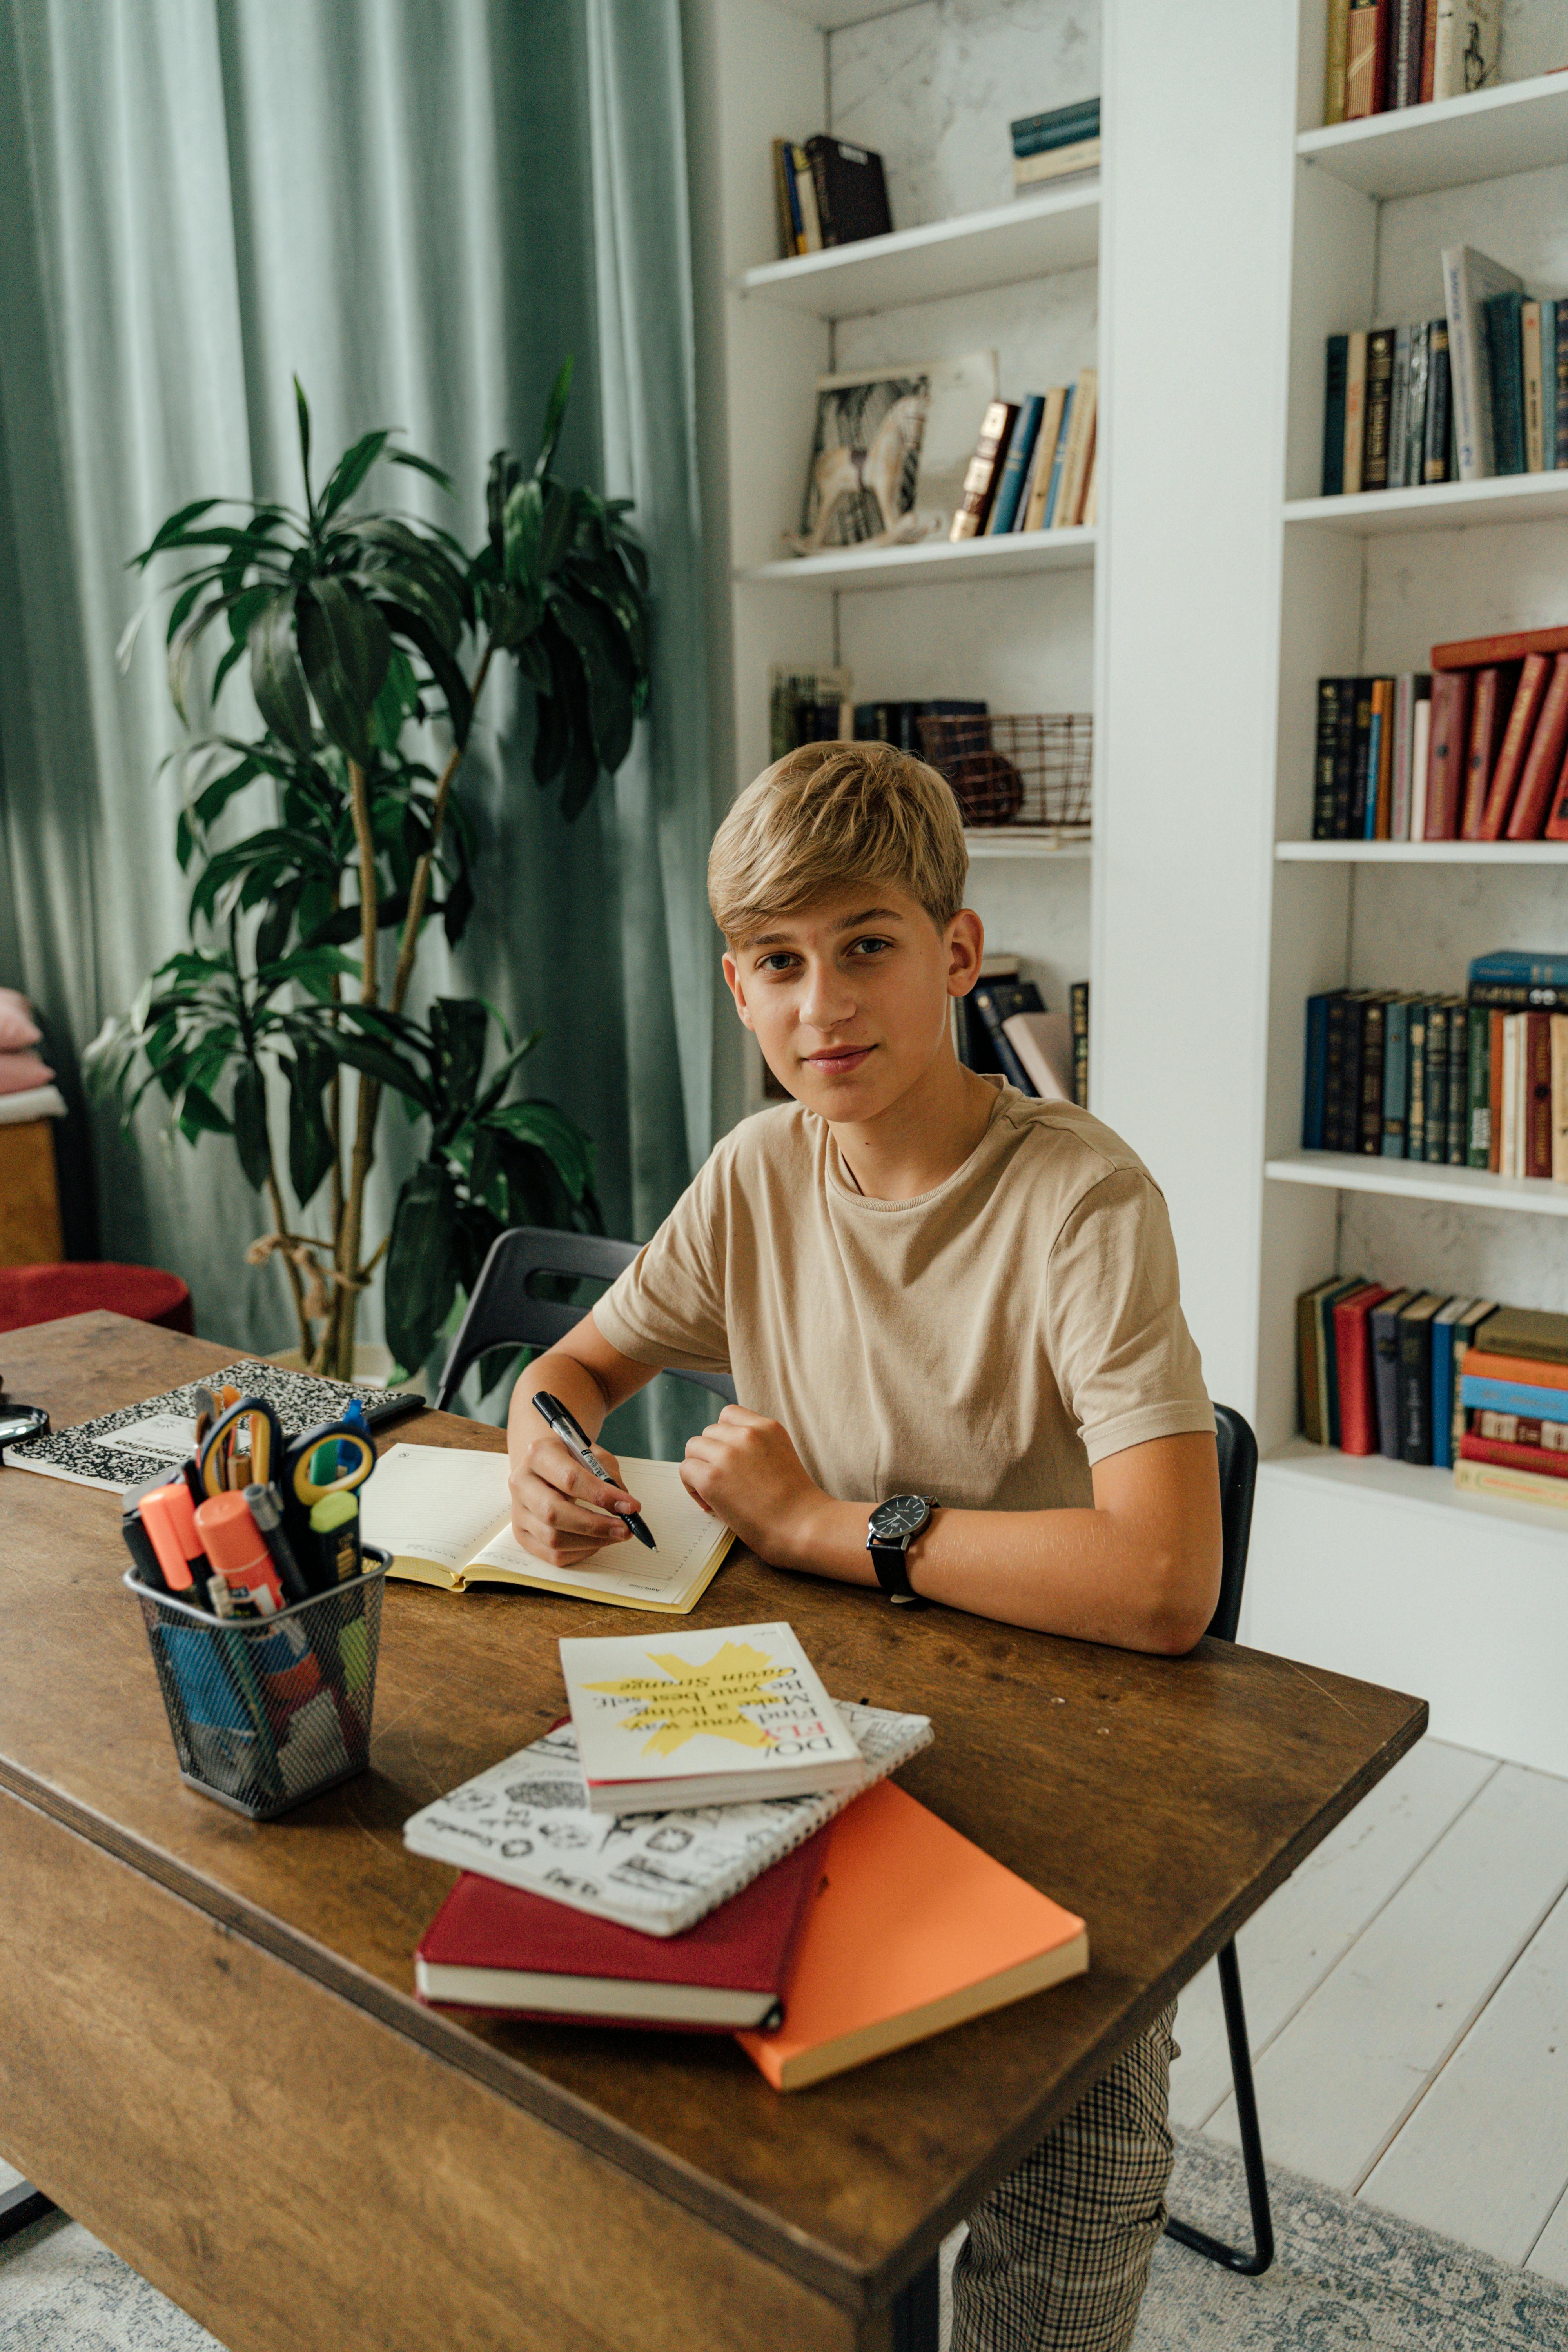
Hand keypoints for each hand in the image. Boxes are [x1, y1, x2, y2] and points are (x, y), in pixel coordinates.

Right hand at [509, 1430, 642, 1566]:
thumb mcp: (592, 1455)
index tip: (631, 1506)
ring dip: (592, 1542)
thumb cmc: (571, 1460)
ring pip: (553, 1539)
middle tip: (625, 1528)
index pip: (570, 1479)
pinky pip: (553, 1555)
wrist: (545, 1466)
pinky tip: (595, 1541)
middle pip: (555, 1514)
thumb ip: (608, 1477)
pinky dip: (581, 1552)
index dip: (602, 1495)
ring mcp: (518, 1511)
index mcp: (539, 1454)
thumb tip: (626, 1508)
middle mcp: (521, 1483)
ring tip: (615, 1534)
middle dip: (596, 1525)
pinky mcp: (522, 1534)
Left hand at [681, 1406, 826, 1567]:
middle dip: (711, 1455)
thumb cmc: (797, 1503)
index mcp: (767, 1427)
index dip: (724, 1437)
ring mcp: (728, 1454)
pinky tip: (710, 1504)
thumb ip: (757, 1447)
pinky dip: (692, 1488)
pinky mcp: (712, 1478)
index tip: (731, 1459)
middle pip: (709, 1432)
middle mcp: (746, 1434)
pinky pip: (686, 1471)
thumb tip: (726, 1454)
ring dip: (699, 1468)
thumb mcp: (782, 1455)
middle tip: (722, 1481)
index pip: (729, 1415)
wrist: (804, 1526)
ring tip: (713, 1492)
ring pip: (693, 1448)